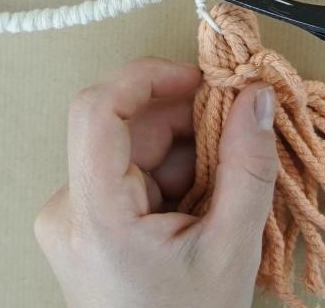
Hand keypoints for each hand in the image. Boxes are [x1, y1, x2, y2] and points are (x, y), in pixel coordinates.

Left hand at [35, 57, 276, 307]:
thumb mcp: (232, 249)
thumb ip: (249, 166)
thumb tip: (257, 97)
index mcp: (94, 216)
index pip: (97, 110)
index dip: (147, 77)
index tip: (198, 76)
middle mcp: (67, 212)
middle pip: (126, 131)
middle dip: (187, 126)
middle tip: (239, 134)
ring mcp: (71, 221)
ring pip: (132, 153)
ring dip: (184, 156)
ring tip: (225, 191)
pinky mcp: (83, 228)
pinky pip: (129, 179)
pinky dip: (171, 181)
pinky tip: (203, 208)